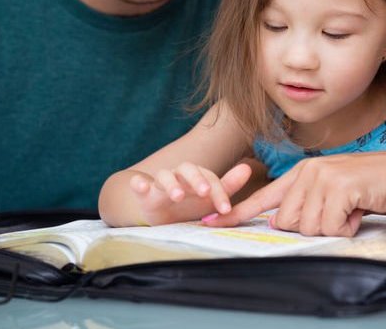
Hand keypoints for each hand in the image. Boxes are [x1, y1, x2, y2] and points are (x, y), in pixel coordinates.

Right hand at [129, 162, 251, 224]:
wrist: (162, 218)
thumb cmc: (190, 206)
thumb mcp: (209, 200)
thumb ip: (228, 186)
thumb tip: (247, 168)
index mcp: (196, 175)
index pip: (210, 178)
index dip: (219, 192)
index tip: (225, 209)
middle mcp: (178, 175)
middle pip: (187, 169)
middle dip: (196, 180)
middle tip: (204, 193)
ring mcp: (160, 184)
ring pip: (164, 176)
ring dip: (171, 183)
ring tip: (177, 196)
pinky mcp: (144, 195)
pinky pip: (138, 184)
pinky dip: (139, 183)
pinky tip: (141, 185)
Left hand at [206, 152, 385, 235]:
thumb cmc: (374, 187)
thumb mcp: (335, 192)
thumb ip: (309, 203)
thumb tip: (285, 224)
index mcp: (303, 173)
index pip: (263, 197)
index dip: (236, 213)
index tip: (210, 223)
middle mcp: (307, 172)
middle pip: (286, 222)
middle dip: (313, 227)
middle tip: (339, 214)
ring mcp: (322, 177)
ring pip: (307, 227)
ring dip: (333, 227)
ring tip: (351, 210)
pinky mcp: (338, 187)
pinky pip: (330, 226)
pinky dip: (347, 227)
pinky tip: (360, 211)